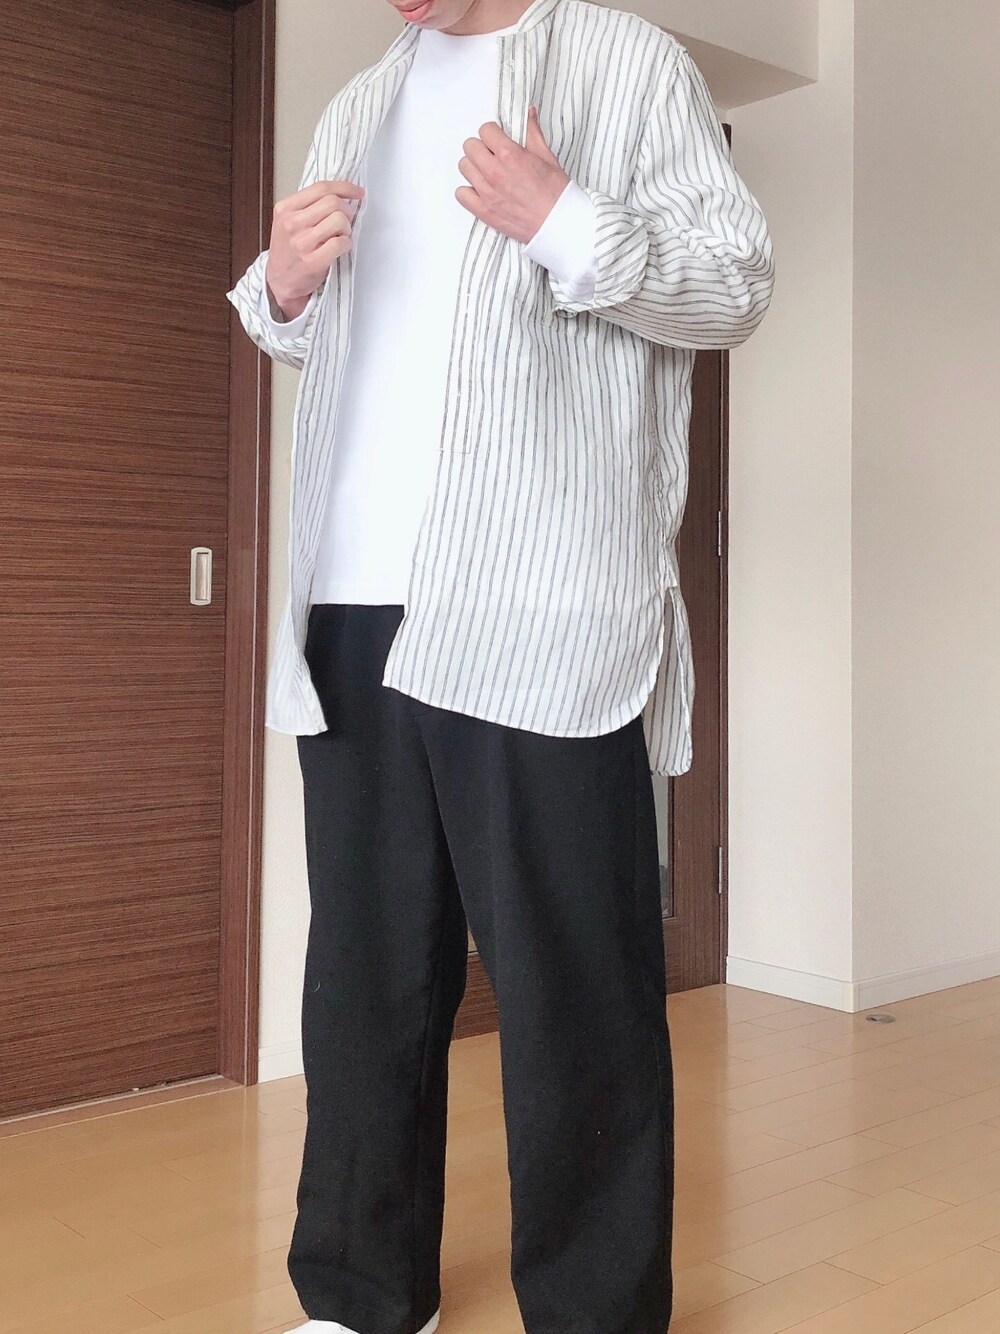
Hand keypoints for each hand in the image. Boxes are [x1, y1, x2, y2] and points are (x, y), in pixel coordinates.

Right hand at [264, 179, 363, 318]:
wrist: (279, 281)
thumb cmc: (288, 250)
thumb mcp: (288, 221)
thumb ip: (309, 206)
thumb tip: (342, 196)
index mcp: (285, 208)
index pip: (321, 188)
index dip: (344, 188)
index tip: (357, 192)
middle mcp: (292, 223)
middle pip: (333, 202)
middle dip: (347, 210)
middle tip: (346, 221)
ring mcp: (302, 242)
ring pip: (339, 220)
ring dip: (347, 228)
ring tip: (341, 236)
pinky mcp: (313, 261)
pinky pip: (341, 242)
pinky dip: (346, 244)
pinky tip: (341, 248)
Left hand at [456, 106, 569, 242]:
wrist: (557, 224)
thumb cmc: (556, 193)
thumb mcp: (547, 157)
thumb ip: (533, 133)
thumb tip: (529, 114)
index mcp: (509, 155)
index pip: (485, 130)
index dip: (493, 134)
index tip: (498, 140)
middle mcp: (494, 172)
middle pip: (470, 147)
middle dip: (481, 148)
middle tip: (493, 156)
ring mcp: (486, 192)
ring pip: (464, 167)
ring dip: (474, 167)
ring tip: (488, 174)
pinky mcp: (483, 211)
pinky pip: (461, 194)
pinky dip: (468, 191)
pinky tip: (481, 191)